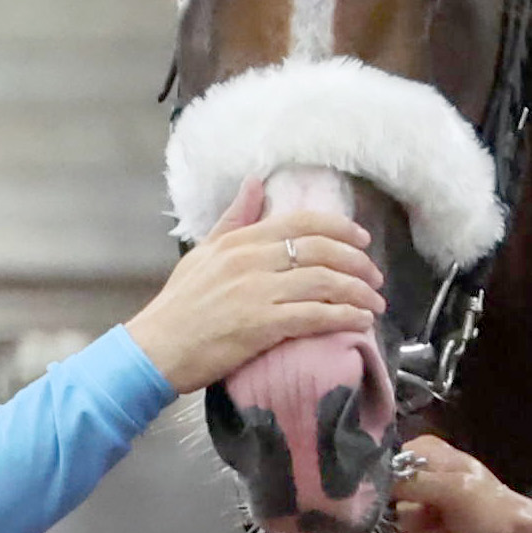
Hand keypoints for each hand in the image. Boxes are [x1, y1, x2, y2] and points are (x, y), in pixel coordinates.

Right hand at [126, 179, 385, 394]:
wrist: (156, 349)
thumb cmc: (179, 306)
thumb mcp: (203, 253)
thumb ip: (234, 219)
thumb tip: (256, 183)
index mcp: (239, 240)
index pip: (301, 223)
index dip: (340, 228)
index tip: (362, 241)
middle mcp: (251, 260)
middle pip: (321, 251)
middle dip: (357, 263)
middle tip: (375, 277)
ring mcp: (257, 293)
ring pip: (324, 282)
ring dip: (358, 292)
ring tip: (375, 303)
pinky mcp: (261, 326)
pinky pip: (315, 316)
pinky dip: (344, 317)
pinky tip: (361, 321)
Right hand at [385, 434, 531, 532]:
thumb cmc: (489, 508)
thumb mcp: (454, 487)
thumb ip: (413, 482)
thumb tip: (376, 483)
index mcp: (425, 457)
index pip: (387, 466)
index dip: (394, 487)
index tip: (411, 500)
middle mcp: (418, 483)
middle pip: (390, 507)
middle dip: (418, 521)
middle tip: (442, 522)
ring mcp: (420, 514)